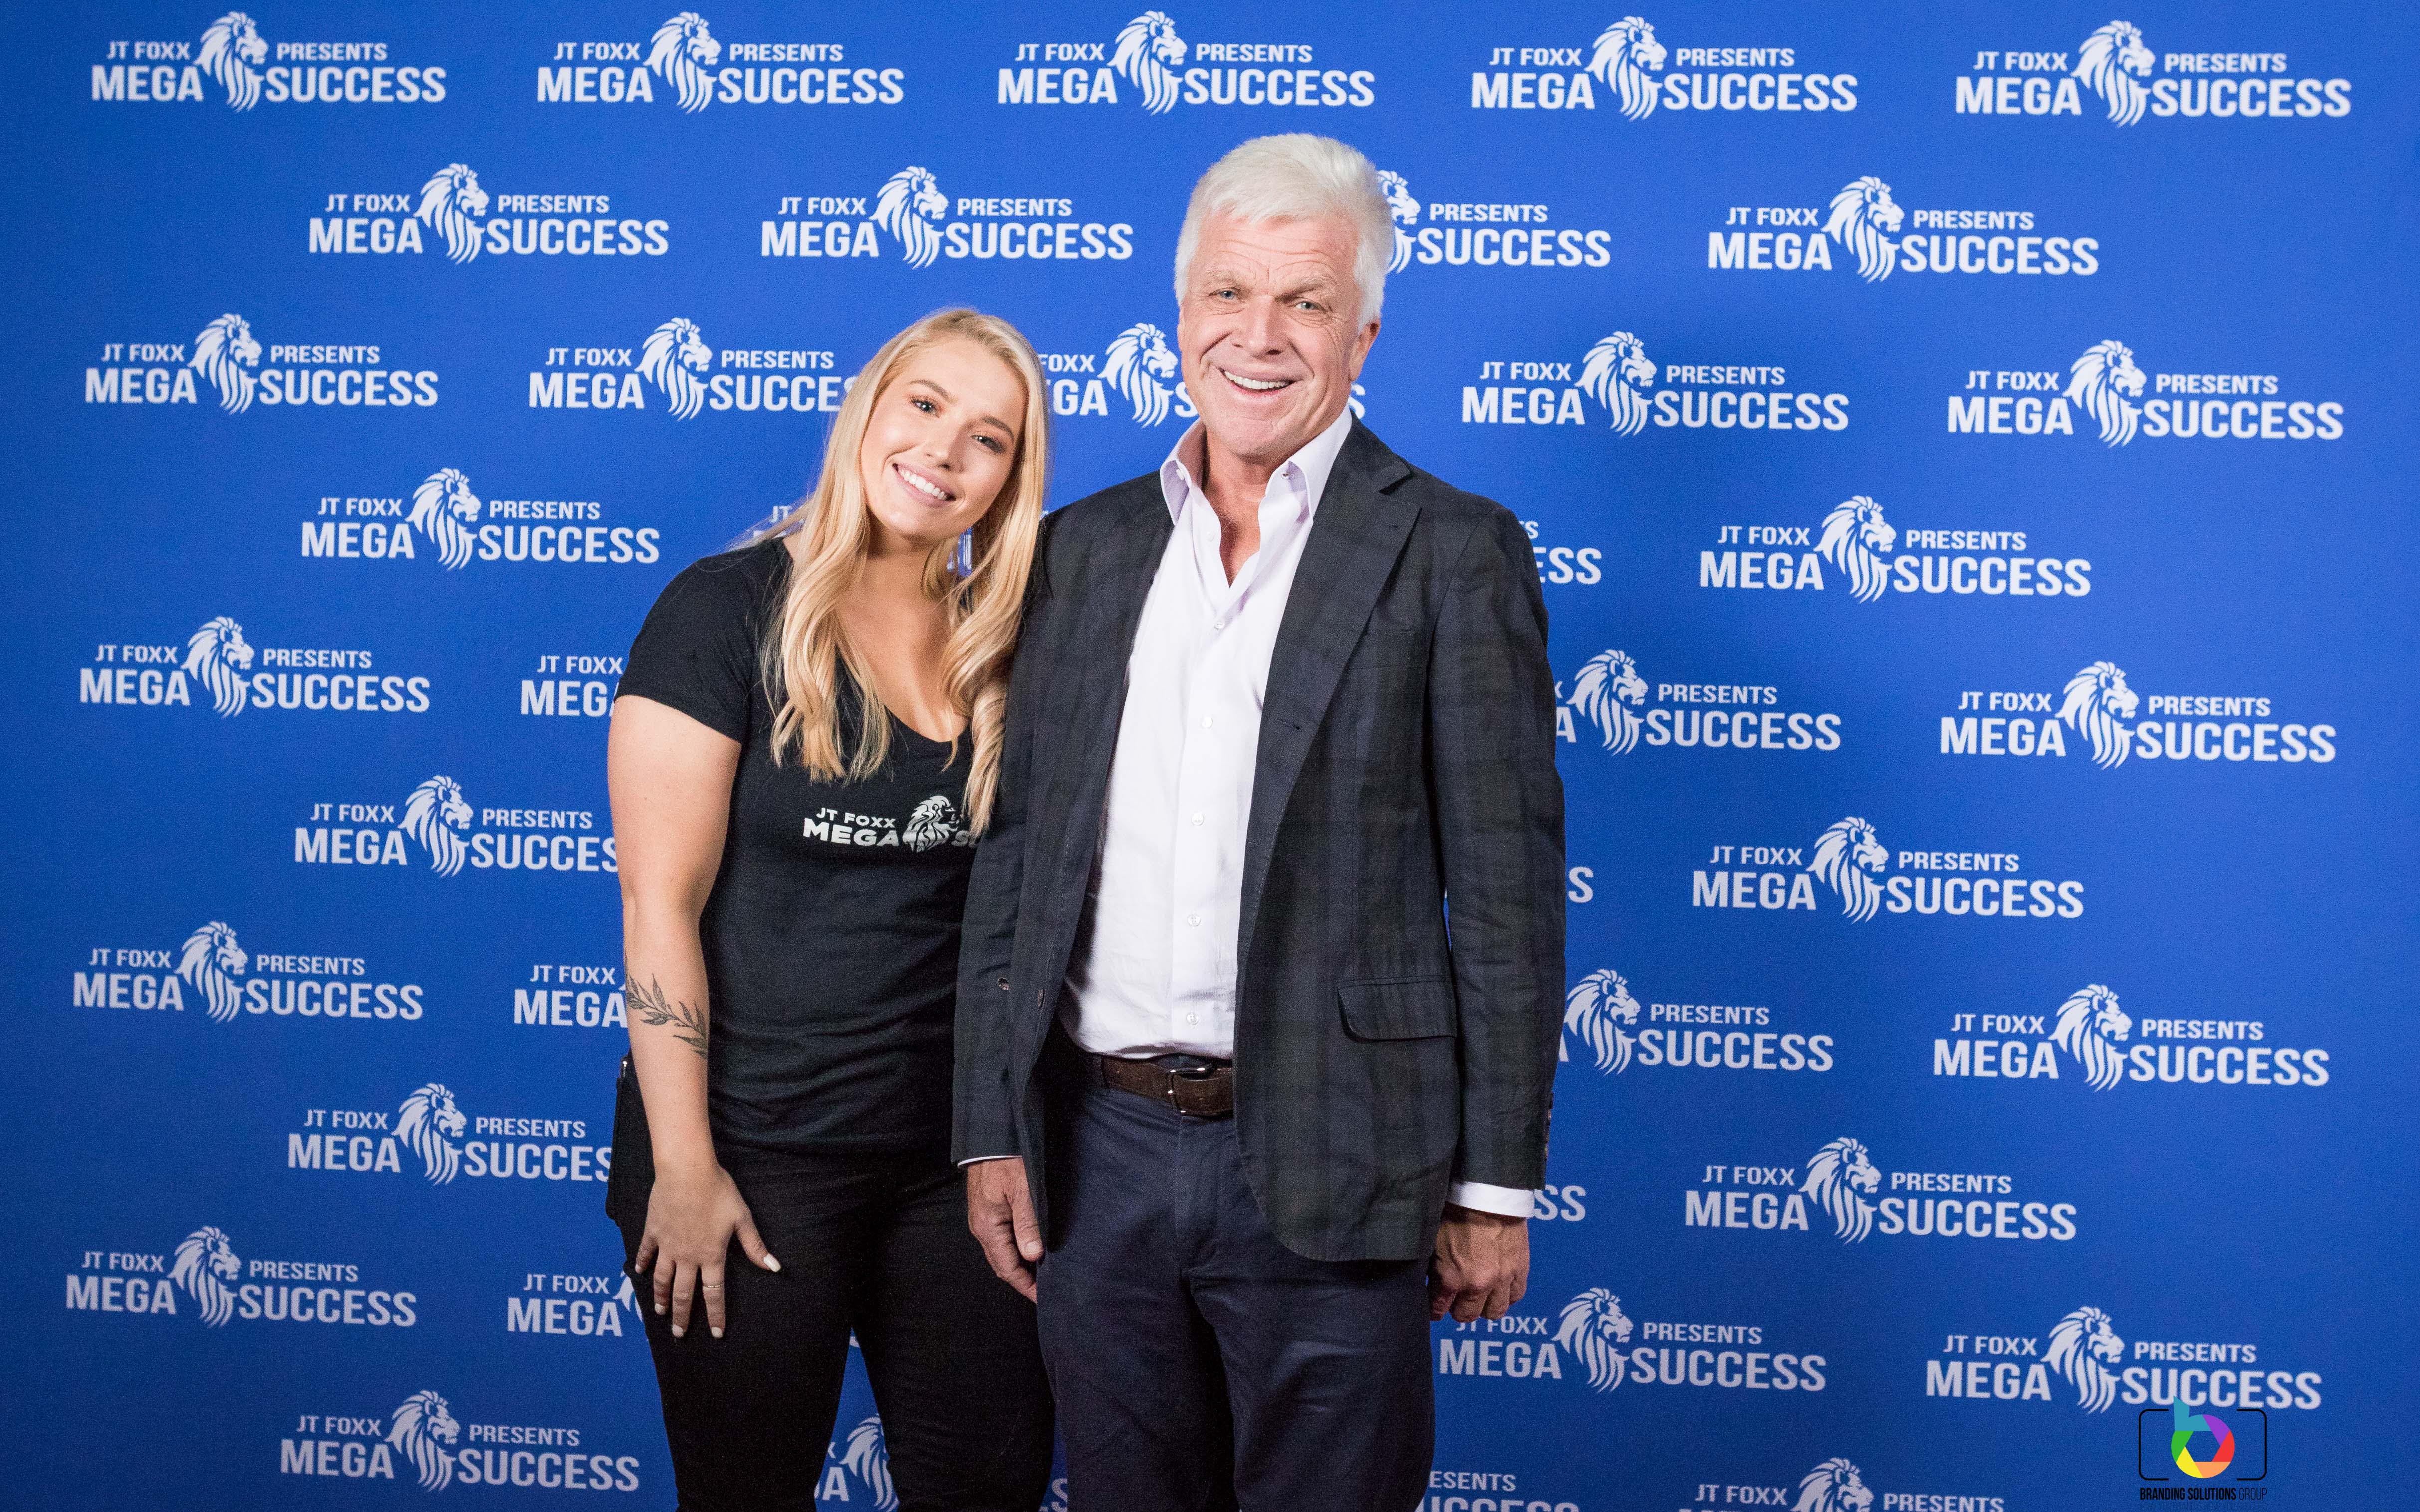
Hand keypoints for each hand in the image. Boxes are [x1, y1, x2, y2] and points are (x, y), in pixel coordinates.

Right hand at [633, 1162, 777, 1339]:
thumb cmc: (718, 1192)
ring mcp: (667, 1245)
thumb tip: (774, 1267)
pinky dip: (641, 1263)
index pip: (714, 1293)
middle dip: (682, 1316)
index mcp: (711, 1256)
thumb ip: (755, 1246)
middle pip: (684, 1293)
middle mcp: (687, 1256)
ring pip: (662, 1279)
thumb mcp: (742, 1218)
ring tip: (660, 1312)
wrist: (686, 1172)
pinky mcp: (653, 1231)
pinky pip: (645, 1252)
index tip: (715, 1334)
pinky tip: (638, 1272)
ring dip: (661, 1297)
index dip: (715, 1315)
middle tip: (678, 1335)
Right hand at [965, 1157, 1041, 1301]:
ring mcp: (982, 1218)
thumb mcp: (1024, 1190)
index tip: (1043, 1297)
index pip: (1007, 1268)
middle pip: (1002, 1263)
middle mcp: (981, 1227)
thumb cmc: (1008, 1159)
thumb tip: (1033, 1255)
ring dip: (1019, 1264)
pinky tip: (1030, 1247)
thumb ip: (1028, 1224)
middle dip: (1022, 1279)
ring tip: (1041, 1272)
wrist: (991, 1136)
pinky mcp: (987, 1209)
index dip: (1026, 1285)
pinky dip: (1015, 1248)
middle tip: (1045, 1289)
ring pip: (1001, 1251)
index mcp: (988, 1227)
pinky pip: (1000, 1238)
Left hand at [1429, 1205, 1528, 1322]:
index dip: (1434, 1310)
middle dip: (1459, 1310)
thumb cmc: (1456, 1208)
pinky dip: (1507, 1296)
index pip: (1438, 1309)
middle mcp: (1477, 1284)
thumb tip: (1430, 1281)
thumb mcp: (1433, 1239)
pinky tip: (1500, 1288)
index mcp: (1450, 1277)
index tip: (1435, 1309)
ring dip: (1485, 1307)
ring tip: (1480, 1297)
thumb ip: (1433, 1266)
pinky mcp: (1520, 1269)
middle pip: (1467, 1315)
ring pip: (1494, 1312)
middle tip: (1457, 1300)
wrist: (1488, 1191)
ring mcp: (1501, 1279)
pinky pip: (1516, 1296)